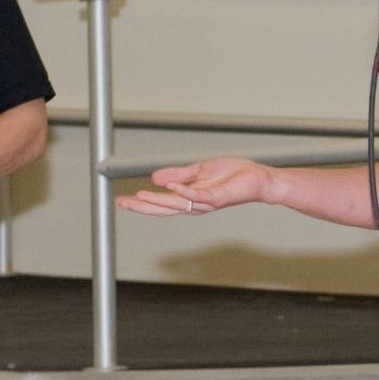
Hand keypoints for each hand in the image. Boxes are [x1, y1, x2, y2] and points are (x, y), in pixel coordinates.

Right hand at [116, 155, 274, 216]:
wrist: (257, 178)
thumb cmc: (232, 174)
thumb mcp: (200, 170)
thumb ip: (179, 174)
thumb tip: (154, 178)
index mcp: (189, 198)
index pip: (161, 203)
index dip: (141, 203)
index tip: (121, 200)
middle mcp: (195, 205)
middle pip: (164, 209)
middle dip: (142, 207)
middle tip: (122, 203)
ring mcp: (206, 203)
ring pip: (177, 204)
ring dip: (158, 200)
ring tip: (139, 196)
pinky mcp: (218, 197)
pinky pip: (198, 196)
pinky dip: (184, 192)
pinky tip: (170, 187)